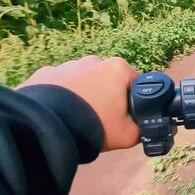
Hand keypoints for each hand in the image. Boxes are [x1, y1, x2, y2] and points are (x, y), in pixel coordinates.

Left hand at [18, 56, 139, 151]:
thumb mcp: (129, 134)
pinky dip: (61, 95)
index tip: (124, 116)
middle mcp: (93, 60)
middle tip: (101, 118)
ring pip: (83, 80)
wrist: (48, 129)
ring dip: (83, 94)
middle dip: (107, 95)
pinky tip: (59, 112)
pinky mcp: (44, 73)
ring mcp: (66, 65)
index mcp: (118, 68)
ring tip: (77, 116)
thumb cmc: (95, 126)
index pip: (134, 82)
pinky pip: (59, 84)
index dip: (132, 101)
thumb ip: (144, 128)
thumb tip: (150, 127)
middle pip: (107, 79)